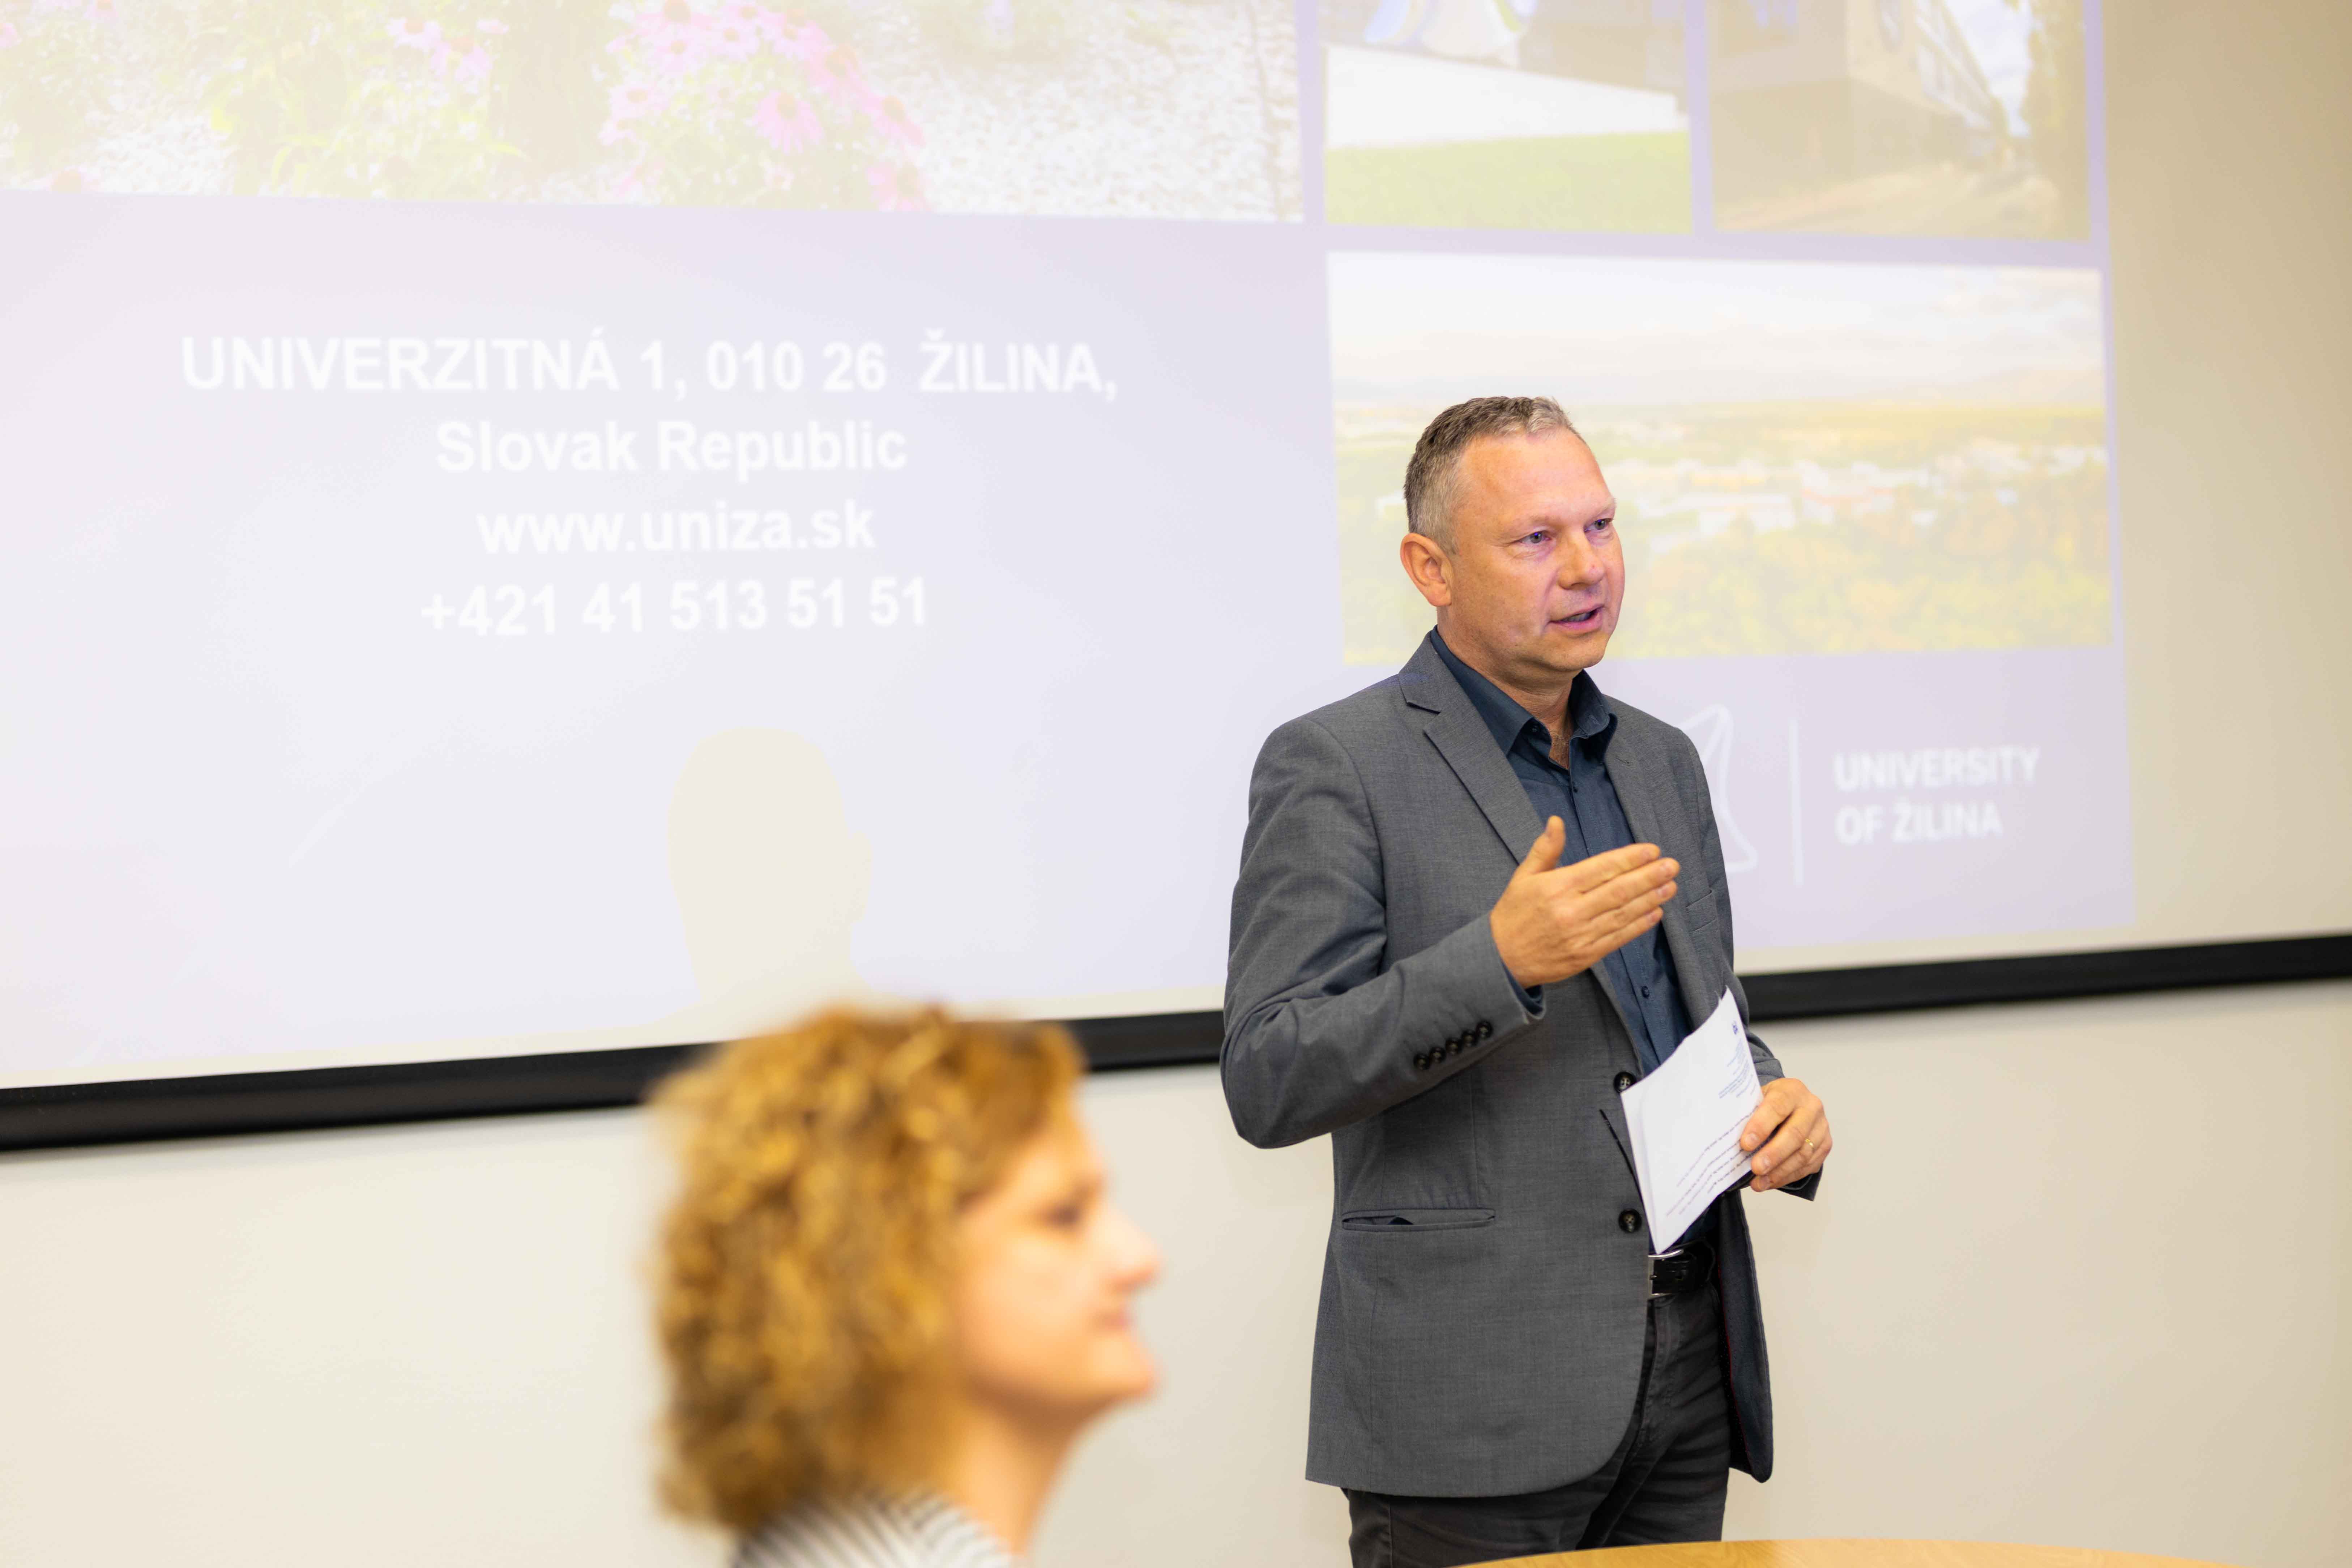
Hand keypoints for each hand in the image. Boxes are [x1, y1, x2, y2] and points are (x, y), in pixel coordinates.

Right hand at [1488, 817, 1678, 989]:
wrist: (1501, 959)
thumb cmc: (1513, 914)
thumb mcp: (1523, 876)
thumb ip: (1545, 849)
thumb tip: (1556, 821)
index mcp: (1557, 887)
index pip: (1601, 868)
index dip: (1630, 859)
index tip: (1652, 850)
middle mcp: (1571, 910)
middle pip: (1618, 890)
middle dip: (1649, 876)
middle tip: (1672, 865)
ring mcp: (1580, 935)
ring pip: (1623, 913)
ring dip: (1650, 899)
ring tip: (1670, 886)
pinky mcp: (1586, 955)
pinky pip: (1618, 937)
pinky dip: (1639, 925)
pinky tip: (1655, 913)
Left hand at [1741, 1077, 1829, 1192]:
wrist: (1792, 1105)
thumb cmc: (1769, 1103)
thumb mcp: (1757, 1099)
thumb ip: (1747, 1113)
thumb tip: (1726, 1136)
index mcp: (1792, 1090)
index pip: (1777, 1107)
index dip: (1761, 1126)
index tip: (1745, 1144)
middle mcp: (1811, 1107)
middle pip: (1795, 1134)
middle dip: (1773, 1154)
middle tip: (1755, 1169)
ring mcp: (1821, 1127)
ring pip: (1803, 1154)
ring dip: (1779, 1171)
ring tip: (1759, 1182)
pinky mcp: (1825, 1146)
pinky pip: (1807, 1166)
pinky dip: (1787, 1177)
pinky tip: (1770, 1182)